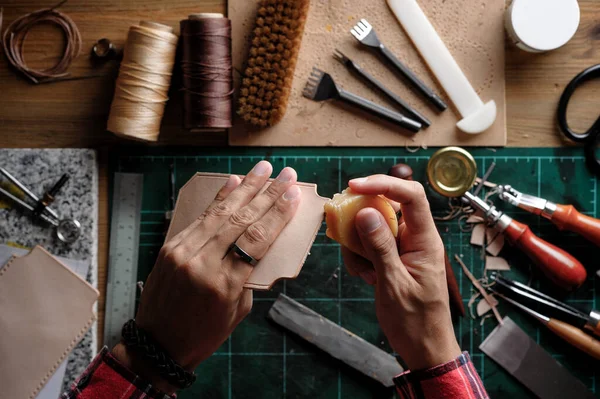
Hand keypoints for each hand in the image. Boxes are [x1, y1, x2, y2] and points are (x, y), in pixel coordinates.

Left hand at [112, 161, 300, 392]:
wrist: (158, 344)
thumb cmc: (205, 333)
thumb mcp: (238, 310)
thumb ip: (248, 275)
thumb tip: (258, 243)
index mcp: (224, 284)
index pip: (256, 239)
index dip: (277, 214)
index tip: (294, 194)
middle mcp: (202, 263)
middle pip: (241, 220)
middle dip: (267, 194)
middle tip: (285, 173)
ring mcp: (183, 252)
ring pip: (220, 213)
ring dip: (244, 188)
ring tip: (263, 169)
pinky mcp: (170, 247)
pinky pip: (200, 218)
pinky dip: (218, 199)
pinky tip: (233, 183)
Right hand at [342, 175, 460, 370]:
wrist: (423, 348)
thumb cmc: (416, 321)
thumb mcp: (393, 284)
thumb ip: (380, 247)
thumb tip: (365, 212)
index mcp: (425, 240)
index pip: (412, 196)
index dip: (384, 184)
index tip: (354, 186)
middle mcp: (415, 238)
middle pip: (387, 208)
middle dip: (361, 219)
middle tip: (343, 232)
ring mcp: (403, 248)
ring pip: (373, 227)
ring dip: (359, 245)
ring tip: (363, 271)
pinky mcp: (393, 258)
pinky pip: (370, 245)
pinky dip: (360, 257)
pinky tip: (366, 277)